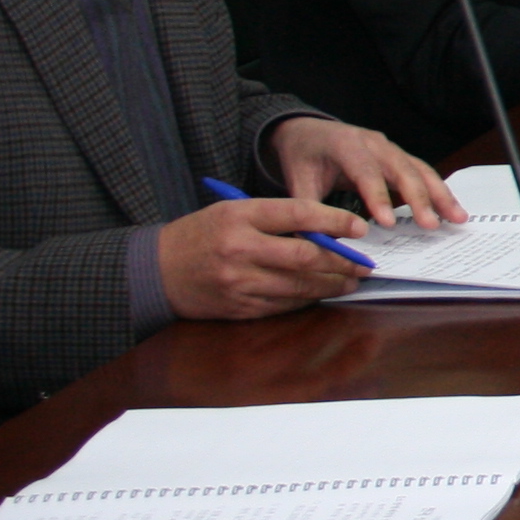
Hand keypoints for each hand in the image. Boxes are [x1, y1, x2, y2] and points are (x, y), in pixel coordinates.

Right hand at [153, 194, 373, 317]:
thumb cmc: (201, 235)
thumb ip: (276, 217)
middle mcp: (240, 249)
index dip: (335, 220)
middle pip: (306, 256)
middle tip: (364, 263)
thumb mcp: (233, 211)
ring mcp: (239, 282)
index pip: (299, 213)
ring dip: (332, 285)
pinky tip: (321, 293)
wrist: (154, 271)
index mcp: (240, 216)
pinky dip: (307, 299)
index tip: (359, 227)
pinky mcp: (238, 307)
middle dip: (343, 261)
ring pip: (299, 285)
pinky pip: (284, 304)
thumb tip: (328, 230)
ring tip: (351, 281)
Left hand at [263, 114, 464, 229]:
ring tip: (457, 217)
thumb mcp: (297, 181)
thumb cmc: (303, 156)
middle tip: (432, 225)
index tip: (389, 224)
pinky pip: (422, 171)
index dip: (379, 197)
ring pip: (420, 169)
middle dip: (420, 198)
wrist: (308, 130)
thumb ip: (310, 211)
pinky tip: (450, 208)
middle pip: (403, 168)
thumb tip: (320, 244)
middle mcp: (374, 143)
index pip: (367, 172)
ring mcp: (390, 147)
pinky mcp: (399, 155)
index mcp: (346, 145)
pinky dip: (437, 190)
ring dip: (440, 194)